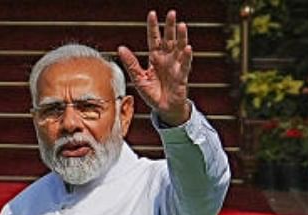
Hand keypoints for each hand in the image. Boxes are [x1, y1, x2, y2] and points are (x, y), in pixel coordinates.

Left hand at [118, 10, 192, 126]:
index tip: (152, 14)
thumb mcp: (138, 78)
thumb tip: (120, 48)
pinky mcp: (181, 76)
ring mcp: (175, 66)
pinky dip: (186, 57)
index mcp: (155, 58)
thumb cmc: (152, 93)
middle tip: (172, 13)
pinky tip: (187, 48)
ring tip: (181, 25)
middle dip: (170, 26)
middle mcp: (166, 59)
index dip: (153, 27)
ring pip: (179, 48)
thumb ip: (131, 63)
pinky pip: (184, 65)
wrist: (164, 108)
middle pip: (169, 39)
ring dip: (181, 37)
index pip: (154, 39)